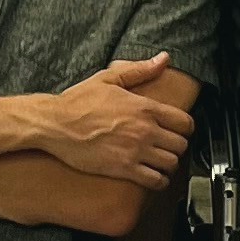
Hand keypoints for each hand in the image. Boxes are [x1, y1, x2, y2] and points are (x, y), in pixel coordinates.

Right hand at [29, 53, 191, 189]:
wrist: (54, 124)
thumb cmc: (77, 102)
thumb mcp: (109, 78)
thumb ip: (140, 70)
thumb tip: (163, 59)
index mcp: (145, 107)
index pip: (185, 122)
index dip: (185, 128)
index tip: (179, 130)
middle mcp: (145, 130)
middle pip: (181, 145)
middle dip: (177, 146)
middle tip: (168, 147)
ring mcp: (135, 151)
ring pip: (171, 163)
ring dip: (169, 164)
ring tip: (161, 163)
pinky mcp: (123, 169)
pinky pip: (155, 180)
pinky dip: (159, 181)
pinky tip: (154, 178)